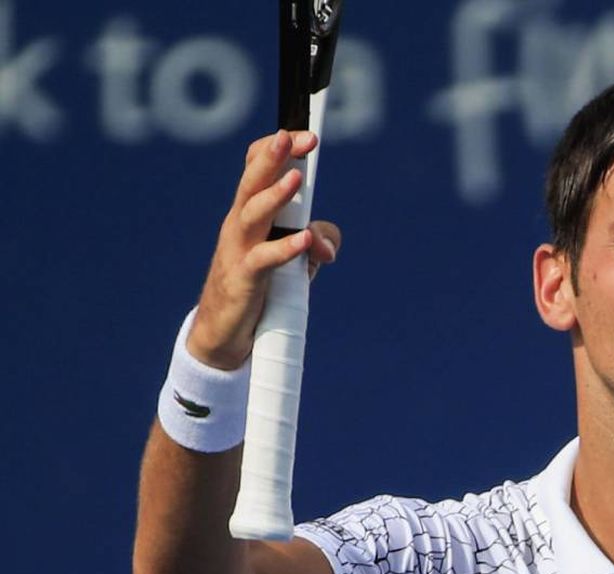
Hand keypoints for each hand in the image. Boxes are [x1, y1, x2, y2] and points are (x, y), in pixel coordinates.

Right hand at [189, 130, 341, 369]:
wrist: (223, 333)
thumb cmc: (260, 288)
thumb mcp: (295, 260)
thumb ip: (320, 242)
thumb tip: (326, 243)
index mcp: (250, 213)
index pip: (255, 170)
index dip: (275, 150)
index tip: (304, 136)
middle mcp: (240, 225)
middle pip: (252, 184)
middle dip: (271, 158)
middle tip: (289, 137)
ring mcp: (238, 251)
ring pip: (253, 215)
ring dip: (275, 196)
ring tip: (296, 178)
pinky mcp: (244, 280)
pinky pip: (264, 260)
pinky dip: (285, 249)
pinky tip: (304, 240)